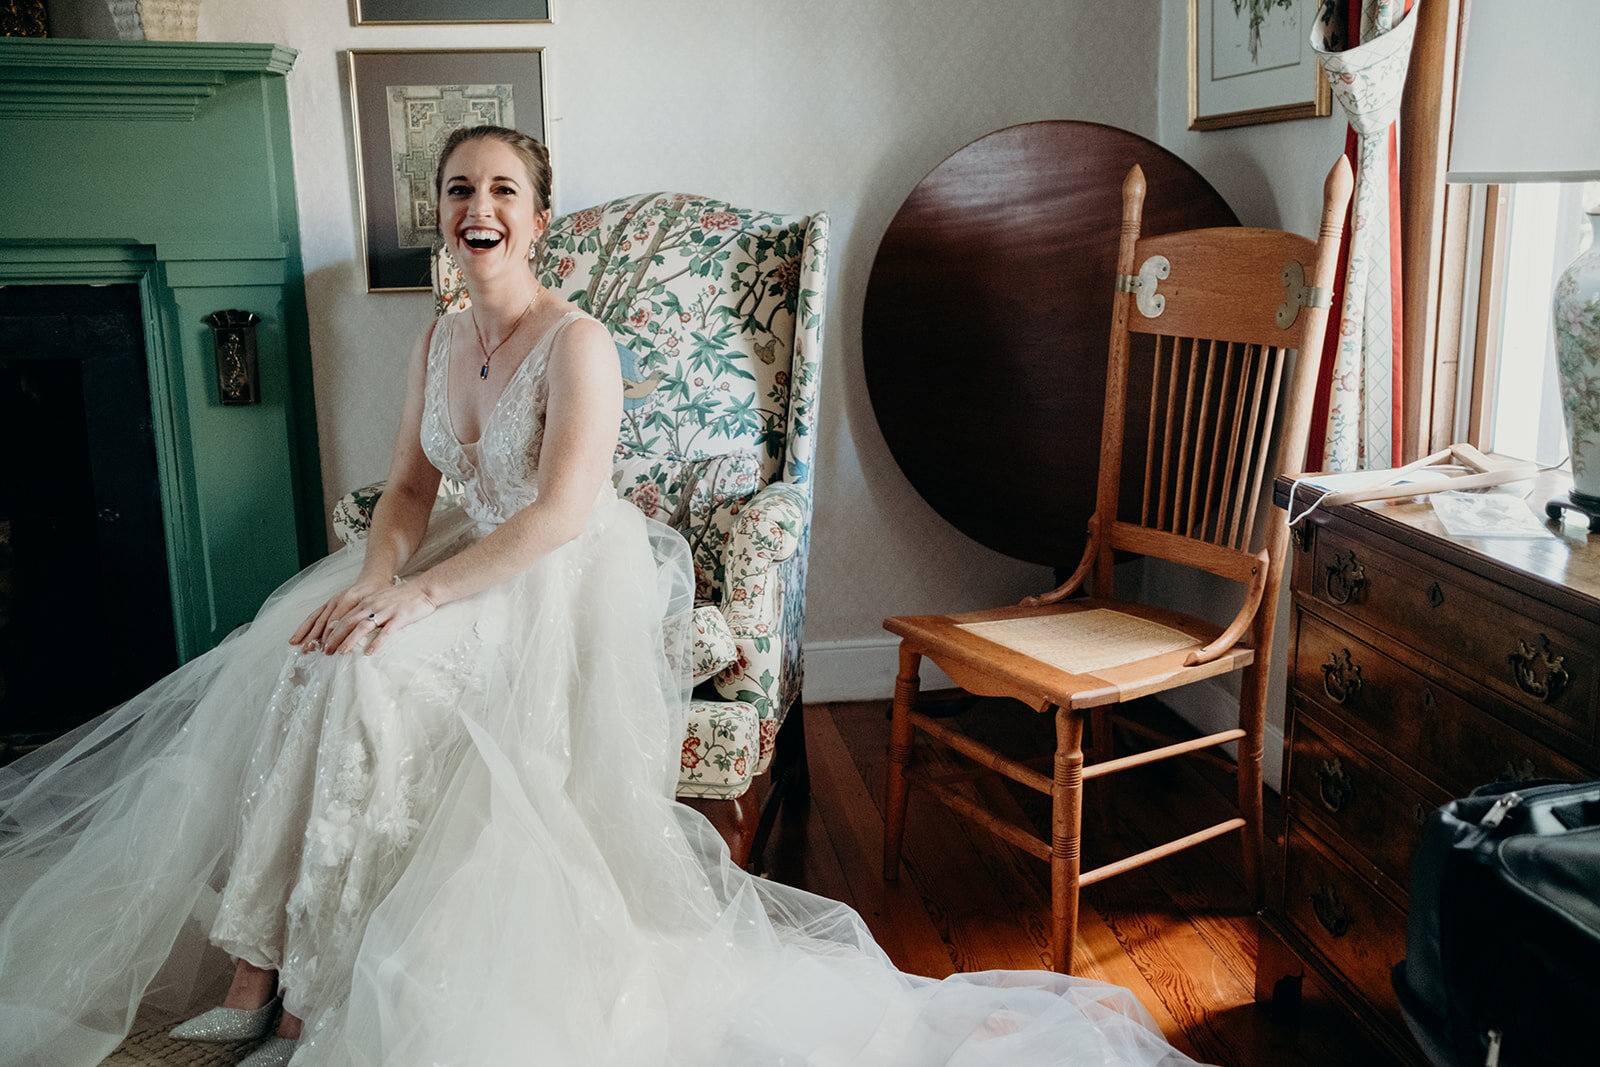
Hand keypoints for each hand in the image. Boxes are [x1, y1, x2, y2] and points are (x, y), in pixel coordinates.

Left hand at [291, 579, 437, 656]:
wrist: (424, 589)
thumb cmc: (402, 598)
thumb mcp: (380, 601)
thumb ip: (366, 612)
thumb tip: (352, 627)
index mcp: (366, 602)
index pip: (342, 617)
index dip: (329, 631)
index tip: (320, 644)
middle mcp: (372, 605)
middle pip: (347, 622)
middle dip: (334, 638)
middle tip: (324, 652)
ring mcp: (386, 611)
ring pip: (363, 627)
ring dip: (349, 641)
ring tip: (340, 653)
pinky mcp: (400, 617)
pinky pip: (387, 632)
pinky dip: (377, 642)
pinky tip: (370, 653)